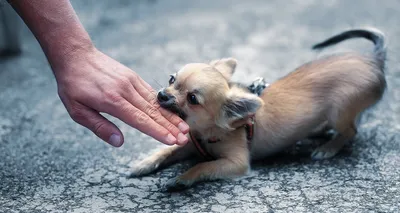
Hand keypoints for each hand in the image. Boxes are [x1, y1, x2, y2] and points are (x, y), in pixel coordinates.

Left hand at [54, 47, 188, 146]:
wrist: (76, 55)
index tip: (171, 140)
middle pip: (153, 112)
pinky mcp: (133, 77)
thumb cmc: (73, 85)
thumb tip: (119, 142)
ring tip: (184, 128)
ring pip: (155, 103)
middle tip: (184, 140)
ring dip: (171, 117)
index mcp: (112, 101)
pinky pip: (151, 93)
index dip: (157, 131)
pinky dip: (162, 105)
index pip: (140, 120)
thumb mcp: (77, 110)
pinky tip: (171, 114)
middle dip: (170, 127)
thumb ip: (99, 127)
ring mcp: (131, 82)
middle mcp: (126, 91)